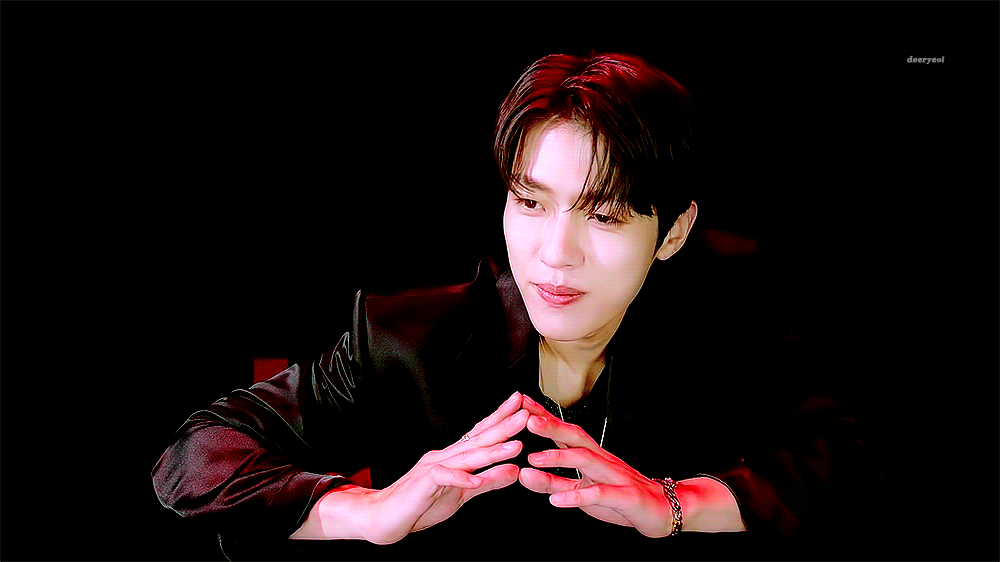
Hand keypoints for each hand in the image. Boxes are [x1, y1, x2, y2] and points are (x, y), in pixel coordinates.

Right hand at [355, 391, 527, 543]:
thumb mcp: (462, 495)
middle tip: (525, 413)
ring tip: (515, 446)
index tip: (522, 407)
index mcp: (453, 457)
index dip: (501, 420)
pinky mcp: (422, 484)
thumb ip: (488, 482)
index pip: (481, 434)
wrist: (382, 517)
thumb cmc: (419, 504)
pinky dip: (460, 477)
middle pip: (477, 439)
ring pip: (466, 457)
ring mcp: (433, 468)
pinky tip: (476, 478)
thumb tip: (514, 470)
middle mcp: (444, 457)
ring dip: (491, 451)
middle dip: (503, 425)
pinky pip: (443, 478)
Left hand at [518, 394, 675, 536]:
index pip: (565, 431)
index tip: (521, 404)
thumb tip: (523, 473)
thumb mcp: (579, 490)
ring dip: (559, 457)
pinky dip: (578, 496)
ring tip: (533, 458)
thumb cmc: (620, 496)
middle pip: (576, 437)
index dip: (543, 417)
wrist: (663, 509)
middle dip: (550, 426)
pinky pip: (599, 494)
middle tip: (525, 419)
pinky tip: (557, 500)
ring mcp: (614, 476)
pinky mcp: (624, 496)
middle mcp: (602, 460)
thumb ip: (551, 482)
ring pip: (587, 460)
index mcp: (591, 455)